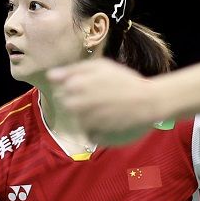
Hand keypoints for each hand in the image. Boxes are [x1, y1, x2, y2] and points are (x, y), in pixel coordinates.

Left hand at [47, 58, 161, 145]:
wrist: (149, 101)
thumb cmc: (125, 81)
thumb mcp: (100, 66)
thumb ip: (73, 70)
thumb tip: (50, 76)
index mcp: (75, 85)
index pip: (62, 90)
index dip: (76, 88)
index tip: (91, 87)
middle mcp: (77, 103)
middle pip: (68, 105)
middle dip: (79, 103)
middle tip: (100, 100)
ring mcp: (85, 120)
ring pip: (77, 120)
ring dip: (88, 116)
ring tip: (107, 109)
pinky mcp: (95, 134)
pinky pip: (88, 134)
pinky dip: (96, 130)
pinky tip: (109, 122)